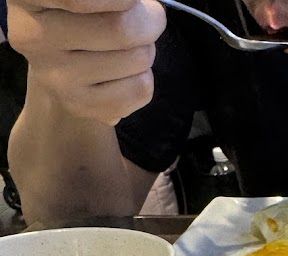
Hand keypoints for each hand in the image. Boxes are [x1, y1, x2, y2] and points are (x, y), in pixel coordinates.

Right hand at [7, 0, 165, 124]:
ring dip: (148, 50)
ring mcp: (54, 77)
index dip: (120, 0)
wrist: (61, 62)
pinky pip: (140, 89)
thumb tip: (143, 11)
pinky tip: (124, 74)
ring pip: (137, 59)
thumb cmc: (83, 13)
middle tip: (147, 19)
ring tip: (129, 48)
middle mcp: (31, 35)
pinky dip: (145, 77)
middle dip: (148, 21)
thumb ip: (109, 0)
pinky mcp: (78, 106)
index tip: (133, 1)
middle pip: (120, 28)